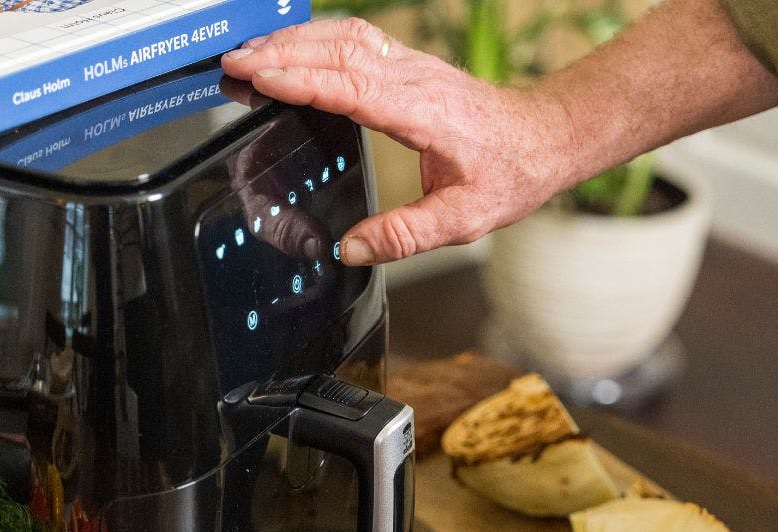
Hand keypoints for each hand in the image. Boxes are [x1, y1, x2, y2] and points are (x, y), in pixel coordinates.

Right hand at [221, 18, 576, 264]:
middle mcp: (413, 79)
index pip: (349, 86)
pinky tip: (294, 47)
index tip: (257, 77)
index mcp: (421, 112)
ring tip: (250, 52)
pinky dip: (316, 38)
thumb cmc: (510, 172)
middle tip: (233, 62)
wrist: (545, 138)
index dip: (300, 80)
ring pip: (344, 36)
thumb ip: (405, 235)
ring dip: (294, 40)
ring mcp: (411, 66)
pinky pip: (356, 39)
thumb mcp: (463, 219)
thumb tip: (352, 249)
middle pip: (337, 51)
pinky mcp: (410, 65)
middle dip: (280, 53)